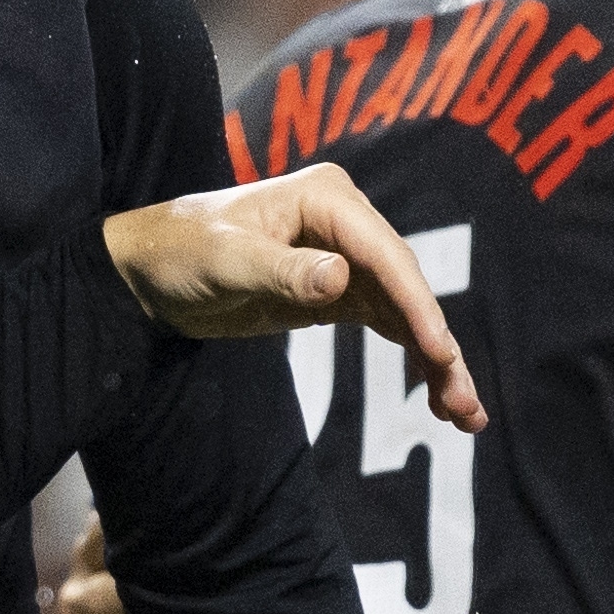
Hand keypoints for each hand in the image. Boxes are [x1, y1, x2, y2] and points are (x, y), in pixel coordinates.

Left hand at [103, 164, 485, 431]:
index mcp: (326, 198)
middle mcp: (346, 222)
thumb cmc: (178, 250)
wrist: (147, 271)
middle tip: (465, 403)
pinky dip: (412, 359)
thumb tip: (339, 279)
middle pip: (407, 286)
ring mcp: (347, 257)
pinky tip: (438, 397)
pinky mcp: (337, 293)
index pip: (384, 255)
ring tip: (465, 415)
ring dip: (435, 361)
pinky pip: (387, 325)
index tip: (440, 352)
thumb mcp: (225, 260)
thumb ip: (282, 270)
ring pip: (405, 312)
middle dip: (438, 345)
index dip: (416, 306)